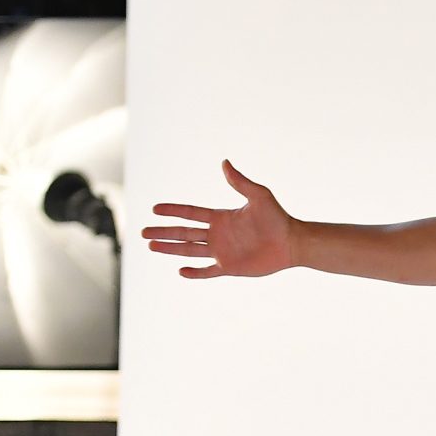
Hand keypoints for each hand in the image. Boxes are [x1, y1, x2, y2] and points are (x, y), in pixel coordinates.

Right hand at [140, 160, 297, 278]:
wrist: (292, 242)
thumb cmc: (278, 218)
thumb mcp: (259, 196)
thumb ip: (240, 182)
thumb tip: (225, 162)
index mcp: (221, 217)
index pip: (190, 213)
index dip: (173, 211)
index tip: (154, 209)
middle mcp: (218, 234)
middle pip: (184, 233)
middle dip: (163, 232)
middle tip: (143, 233)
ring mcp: (222, 251)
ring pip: (190, 250)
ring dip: (170, 249)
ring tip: (151, 246)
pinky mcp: (230, 268)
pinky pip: (208, 271)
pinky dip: (195, 272)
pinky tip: (180, 270)